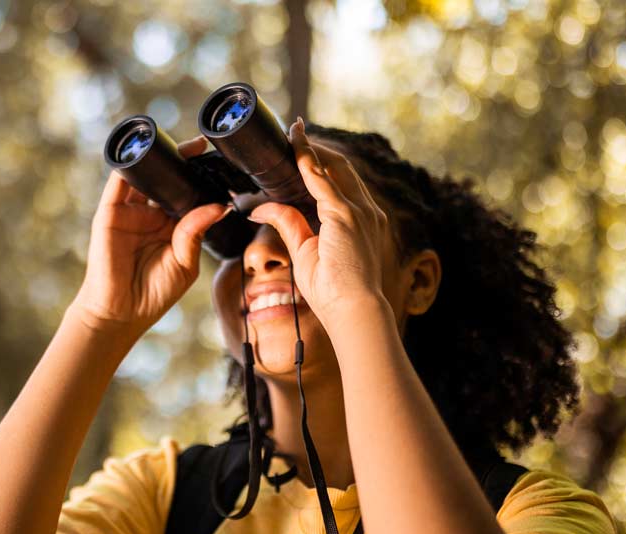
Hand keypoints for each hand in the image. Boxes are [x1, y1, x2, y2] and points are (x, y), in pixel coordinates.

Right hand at [69, 136, 230, 337]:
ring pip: (145, 175)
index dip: (200, 177)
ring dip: (159, 157)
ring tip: (180, 146)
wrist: (121, 312)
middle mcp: (151, 214)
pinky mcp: (111, 212)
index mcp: (172, 226)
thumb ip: (196, 232)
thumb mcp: (185, 262)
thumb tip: (219, 205)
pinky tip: (144, 151)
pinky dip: (130, 164)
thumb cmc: (154, 293)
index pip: (187, 193)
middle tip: (202, 145)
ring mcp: (130, 211)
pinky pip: (120, 181)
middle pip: (167, 179)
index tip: (219, 162)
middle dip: (182, 161)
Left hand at [246, 117, 391, 326]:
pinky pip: (323, 179)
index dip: (321, 162)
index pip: (340, 181)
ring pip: (333, 166)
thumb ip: (288, 223)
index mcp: (360, 219)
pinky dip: (308, 160)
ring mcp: (359, 211)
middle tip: (295, 132)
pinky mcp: (346, 215)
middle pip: (340, 167)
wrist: (353, 309)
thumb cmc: (333, 290)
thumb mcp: (305, 250)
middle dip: (317, 148)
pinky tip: (295, 146)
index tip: (303, 148)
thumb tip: (261, 208)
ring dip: (312, 148)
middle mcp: (365, 210)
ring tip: (293, 133)